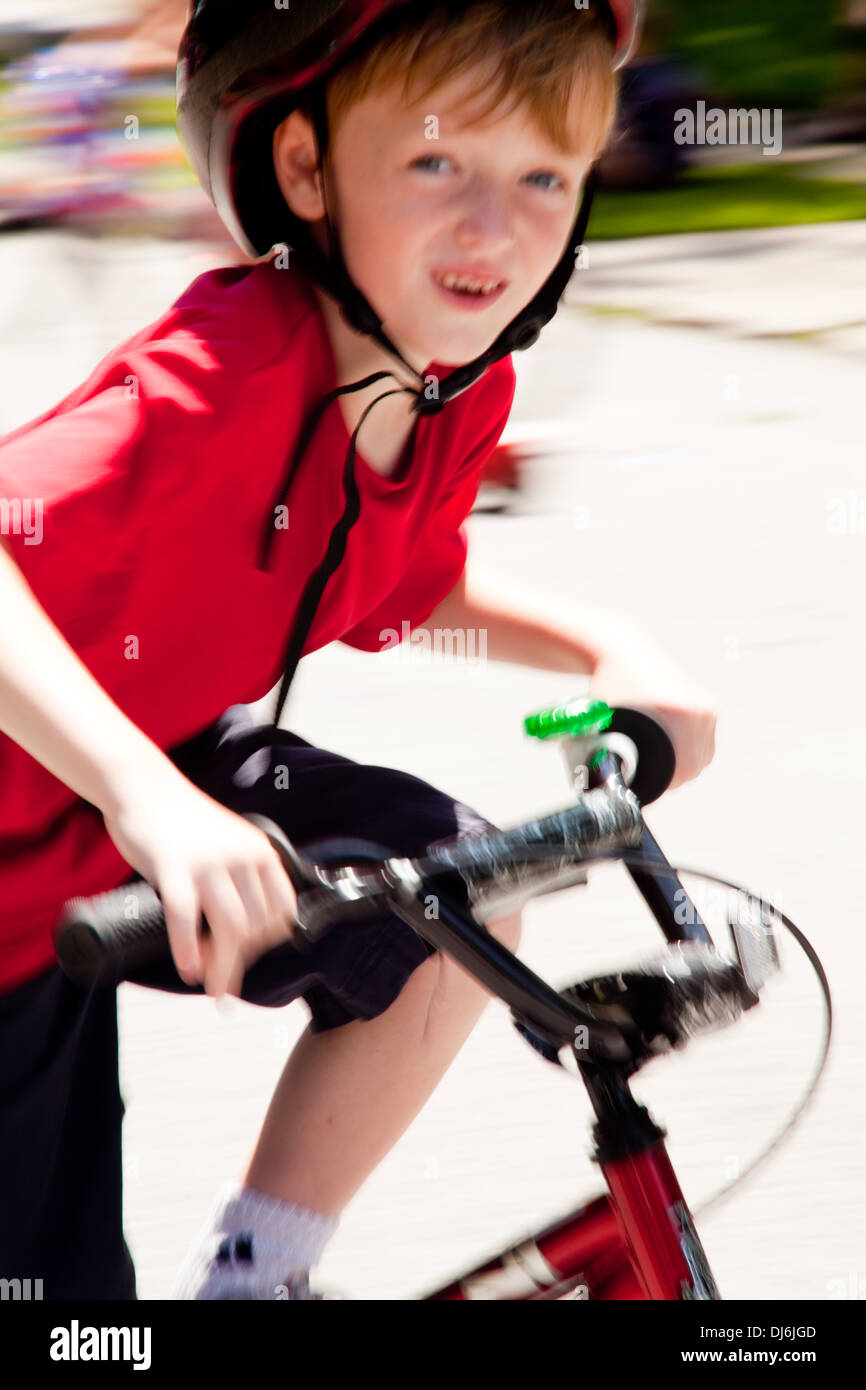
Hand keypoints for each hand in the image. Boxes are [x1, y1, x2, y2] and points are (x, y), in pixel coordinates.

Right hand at [102, 769, 298, 998]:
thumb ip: (244, 875)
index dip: (269, 942)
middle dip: (242, 961)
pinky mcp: (173, 869)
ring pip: (228, 929)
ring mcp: (208, 863)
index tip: (251, 958)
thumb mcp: (231, 842)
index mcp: (260, 852)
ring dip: (222, 967)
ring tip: (213, 988)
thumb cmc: (185, 821)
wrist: (145, 788)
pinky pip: (187, 919)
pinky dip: (188, 950)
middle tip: (225, 981)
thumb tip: (248, 930)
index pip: (282, 911)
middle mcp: (241, 858)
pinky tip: (189, 970)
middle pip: (255, 927)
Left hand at [588, 635, 716, 791]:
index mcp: (677, 714)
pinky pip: (707, 740)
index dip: (665, 785)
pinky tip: (677, 754)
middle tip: (651, 781)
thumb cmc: (608, 687)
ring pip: (704, 755)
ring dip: (686, 766)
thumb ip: (606, 755)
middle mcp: (697, 709)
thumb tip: (608, 791)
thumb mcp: (604, 721)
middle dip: (674, 779)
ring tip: (663, 770)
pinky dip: (694, 751)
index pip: (683, 769)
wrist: (622, 652)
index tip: (647, 787)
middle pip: (695, 765)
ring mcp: (706, 706)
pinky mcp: (708, 704)